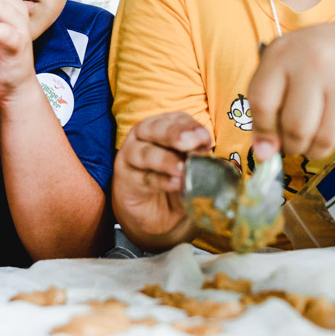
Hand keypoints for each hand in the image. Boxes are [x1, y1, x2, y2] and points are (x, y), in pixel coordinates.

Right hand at [111, 112, 210, 240]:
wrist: (157, 215)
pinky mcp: (124, 180)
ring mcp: (130, 157)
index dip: (188, 126)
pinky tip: (173, 183)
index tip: (204, 138)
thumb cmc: (177, 184)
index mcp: (163, 128)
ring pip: (143, 153)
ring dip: (164, 159)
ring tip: (182, 168)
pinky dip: (158, 180)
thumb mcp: (194, 171)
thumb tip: (210, 157)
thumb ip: (200, 162)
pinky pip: (140, 178)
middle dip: (172, 134)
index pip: (174, 120)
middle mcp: (143, 137)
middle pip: (152, 129)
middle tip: (190, 143)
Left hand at [247, 19, 334, 160]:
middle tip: (294, 142)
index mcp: (283, 54)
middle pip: (296, 128)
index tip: (267, 142)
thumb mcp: (280, 66)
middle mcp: (316, 63)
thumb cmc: (314, 59)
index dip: (262, 130)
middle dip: (292, 146)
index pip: (262, 104)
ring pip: (324, 140)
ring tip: (313, 137)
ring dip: (315, 150)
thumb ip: (264, 106)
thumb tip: (264, 154)